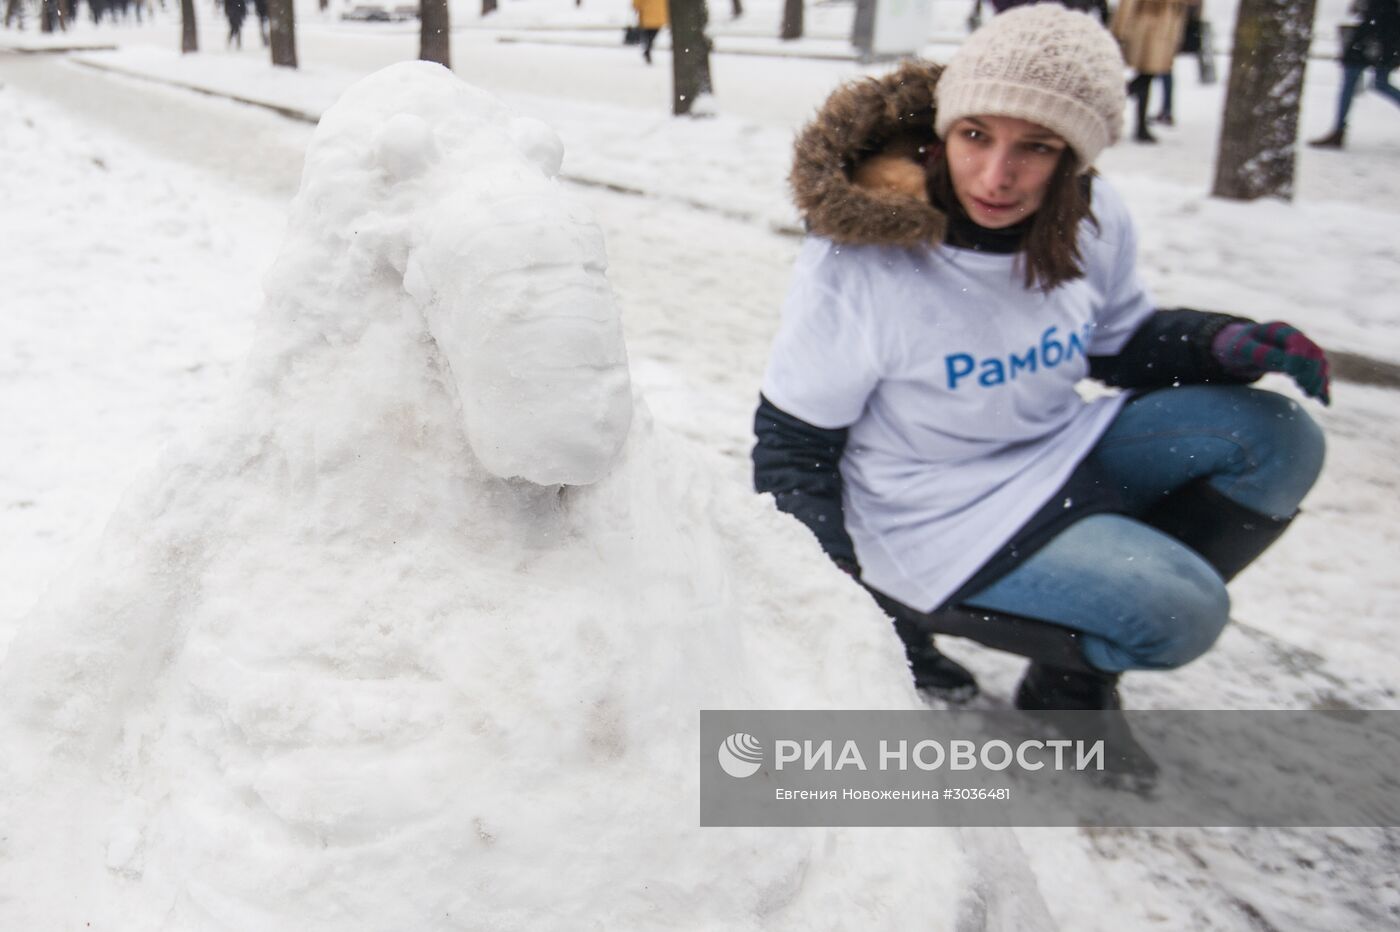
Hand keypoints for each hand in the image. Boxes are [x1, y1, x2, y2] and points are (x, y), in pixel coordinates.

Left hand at [1212, 321, 1330, 404]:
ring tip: (1309, 394)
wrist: (1242, 346)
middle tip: (1303, 388)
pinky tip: (1325, 402)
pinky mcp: (1304, 363)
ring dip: (1318, 379)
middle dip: (1311, 371)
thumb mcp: (1242, 349)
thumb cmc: (1239, 347)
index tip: (1291, 373)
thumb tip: (1285, 363)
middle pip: (1313, 352)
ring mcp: (1302, 350)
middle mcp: (1295, 337)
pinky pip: (1318, 374)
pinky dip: (1322, 387)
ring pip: (1319, 363)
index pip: (1296, 340)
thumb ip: (1262, 353)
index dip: (1298, 357)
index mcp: (1278, 330)